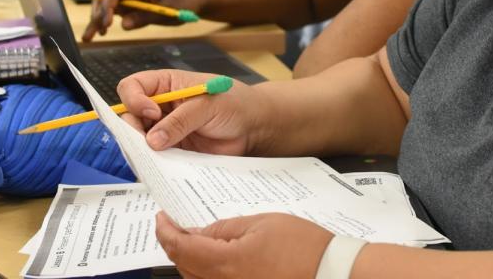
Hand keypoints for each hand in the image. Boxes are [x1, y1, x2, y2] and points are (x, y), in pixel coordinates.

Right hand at [81, 0, 204, 40]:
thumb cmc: (186, 1)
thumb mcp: (171, 10)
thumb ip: (147, 16)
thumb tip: (123, 25)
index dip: (107, 6)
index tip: (106, 23)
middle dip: (97, 15)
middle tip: (93, 35)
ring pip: (106, 5)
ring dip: (96, 20)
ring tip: (88, 38)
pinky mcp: (132, 5)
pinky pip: (113, 11)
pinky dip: (104, 22)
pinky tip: (101, 33)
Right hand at [117, 69, 261, 153]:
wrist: (253, 128)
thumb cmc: (233, 104)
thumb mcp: (208, 105)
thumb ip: (181, 120)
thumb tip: (153, 140)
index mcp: (166, 85)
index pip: (133, 87)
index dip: (134, 99)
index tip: (151, 113)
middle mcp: (160, 107)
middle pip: (129, 116)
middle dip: (133, 129)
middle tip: (147, 142)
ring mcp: (164, 130)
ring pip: (138, 140)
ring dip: (142, 149)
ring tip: (155, 156)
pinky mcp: (172, 151)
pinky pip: (154, 159)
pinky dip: (154, 164)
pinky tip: (162, 168)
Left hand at [156, 212, 332, 278]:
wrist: (330, 273)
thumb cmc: (302, 247)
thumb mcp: (260, 224)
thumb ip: (224, 229)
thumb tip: (197, 232)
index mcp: (224, 264)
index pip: (180, 247)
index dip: (165, 231)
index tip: (161, 218)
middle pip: (183, 266)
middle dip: (173, 244)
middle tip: (172, 225)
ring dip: (187, 259)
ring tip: (189, 238)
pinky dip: (203, 271)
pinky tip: (209, 257)